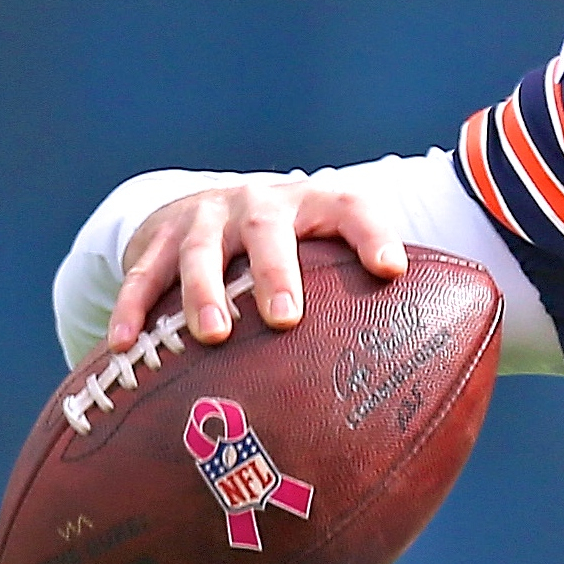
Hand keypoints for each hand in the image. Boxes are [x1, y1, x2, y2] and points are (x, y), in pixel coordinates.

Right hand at [110, 180, 408, 349]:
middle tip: (285, 319)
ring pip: (201, 251)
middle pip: (269, 231)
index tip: (391, 269)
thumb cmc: (302, 243)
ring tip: (211, 337)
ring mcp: (206, 217)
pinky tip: (126, 343)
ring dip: (204, 293)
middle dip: (276, 273)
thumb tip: (437, 361)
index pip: (354, 210)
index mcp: (316, 204)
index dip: (373, 235)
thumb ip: (375, 285)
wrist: (221, 202)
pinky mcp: (158, 237)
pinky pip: (142, 274)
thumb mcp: (335, 247)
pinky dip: (133, 307)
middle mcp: (261, 202)